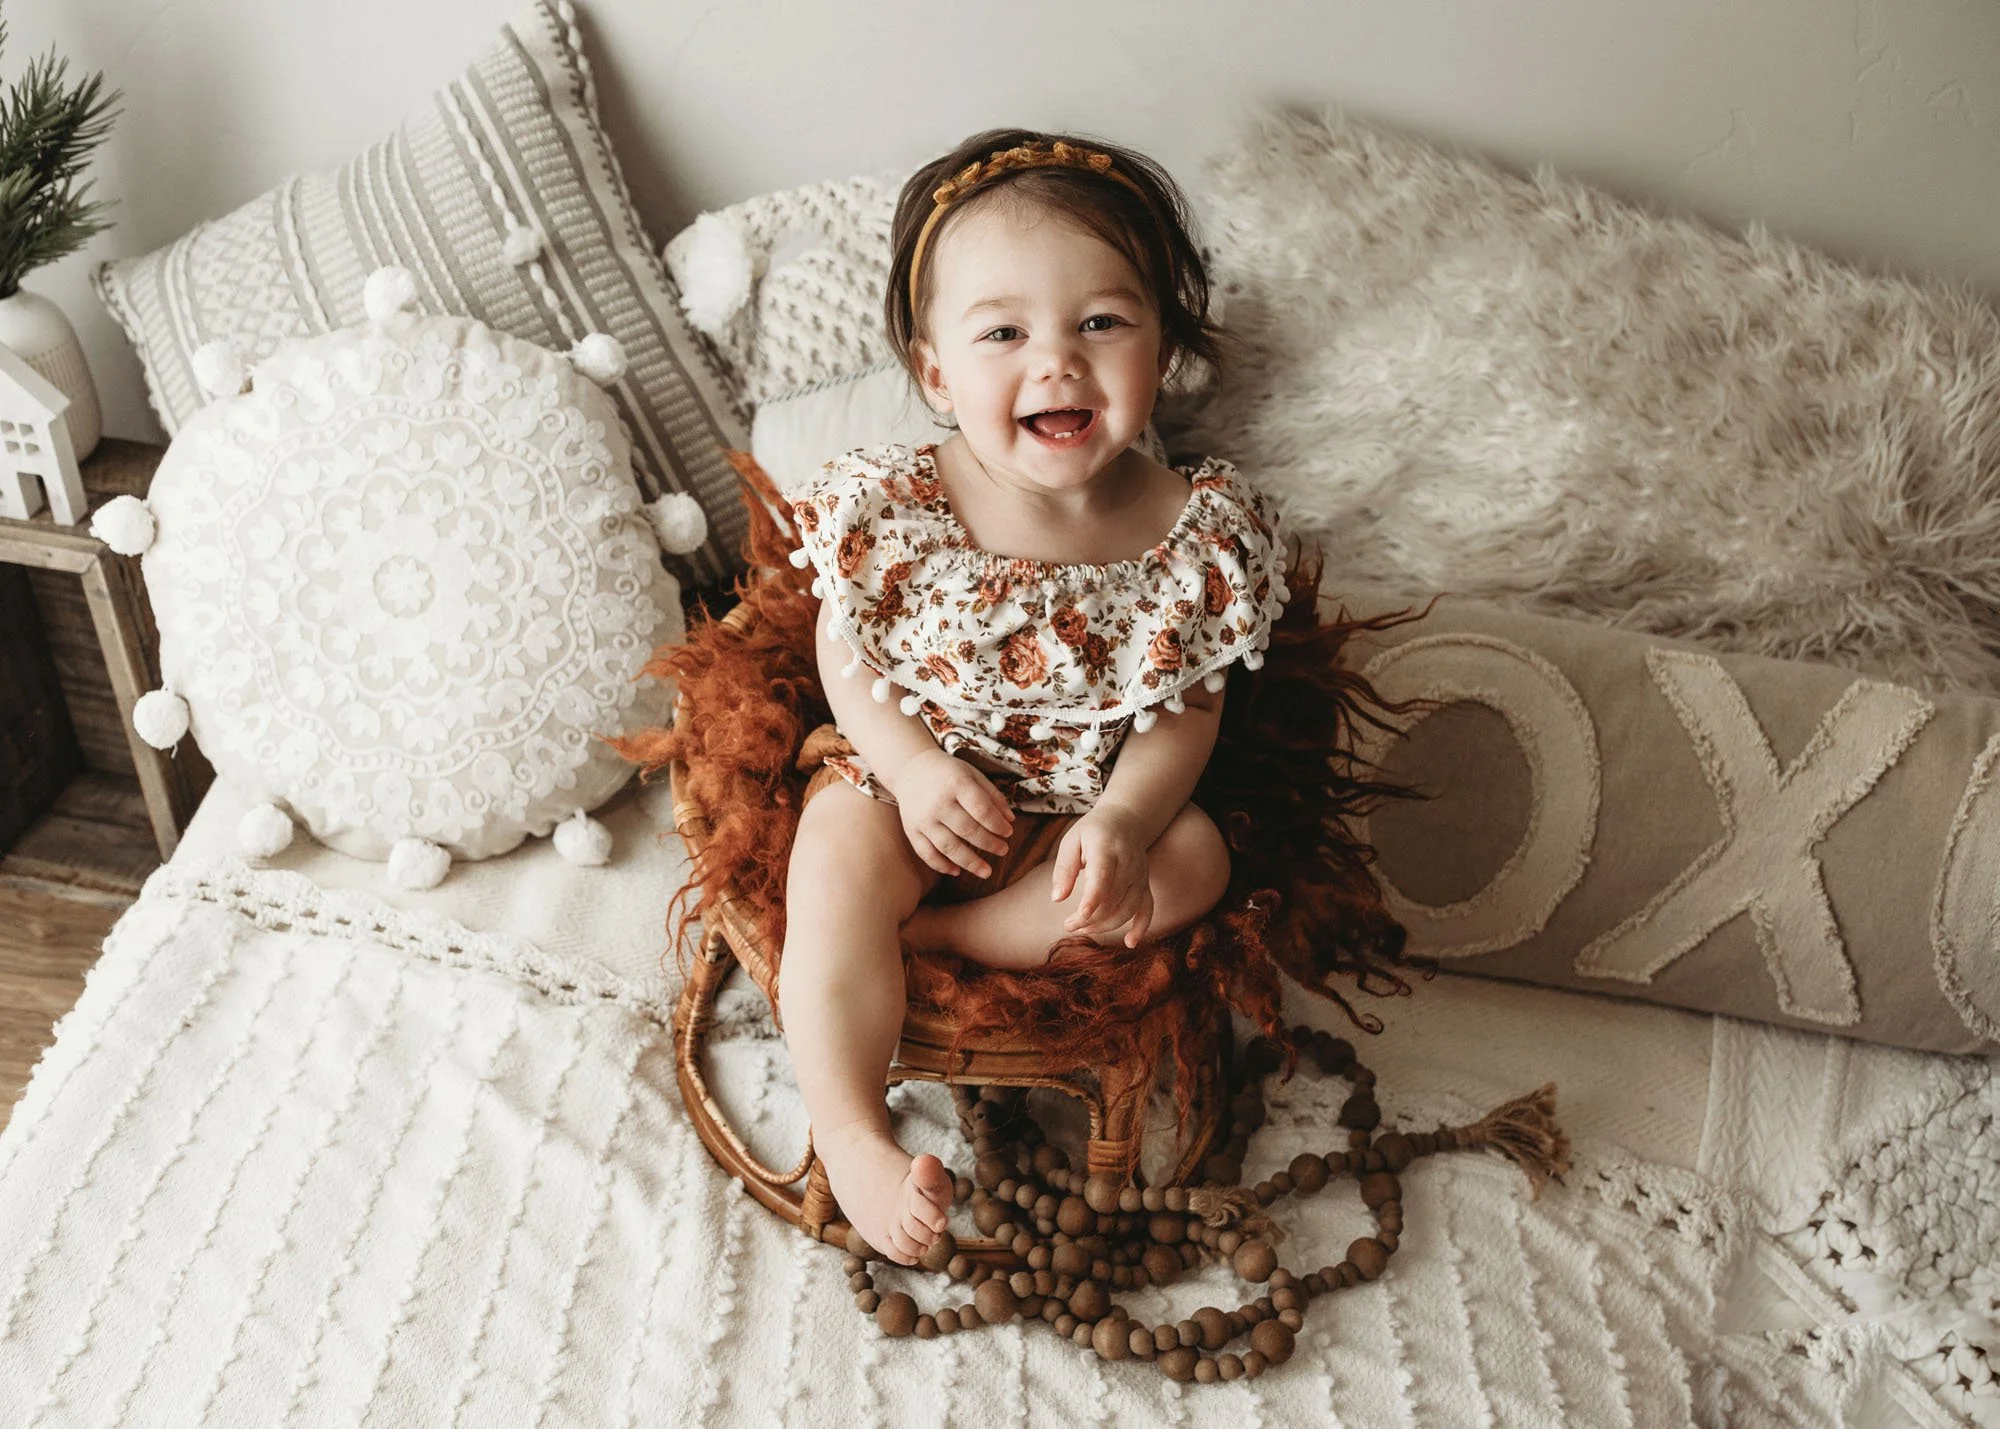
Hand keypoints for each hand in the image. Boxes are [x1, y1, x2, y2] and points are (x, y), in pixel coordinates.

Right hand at [884, 748, 1014, 878]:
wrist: (910, 769)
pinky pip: (927, 854)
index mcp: (956, 783)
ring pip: (948, 846)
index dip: (997, 825)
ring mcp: (923, 819)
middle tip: (1003, 850)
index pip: (981, 809)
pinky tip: (957, 871)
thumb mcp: (973, 775)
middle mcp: (938, 802)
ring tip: (987, 872)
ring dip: (970, 862)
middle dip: (988, 843)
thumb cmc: (948, 773)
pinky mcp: (912, 830)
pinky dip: (942, 866)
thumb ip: (993, 796)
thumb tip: (1010, 821)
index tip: (1008, 833)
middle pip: (967, 830)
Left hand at [1050, 807, 1153, 946]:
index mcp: (1107, 848)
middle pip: (1113, 898)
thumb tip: (1056, 899)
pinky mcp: (1145, 884)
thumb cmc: (1092, 831)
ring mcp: (1140, 875)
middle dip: (1090, 918)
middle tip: (1068, 926)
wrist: (1126, 819)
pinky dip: (1141, 927)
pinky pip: (1147, 908)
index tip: (1079, 917)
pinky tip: (1130, 942)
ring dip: (1106, 926)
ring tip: (1083, 930)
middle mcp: (1129, 863)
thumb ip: (1063, 869)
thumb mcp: (1072, 841)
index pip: (1103, 877)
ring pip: (1128, 908)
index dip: (1092, 899)